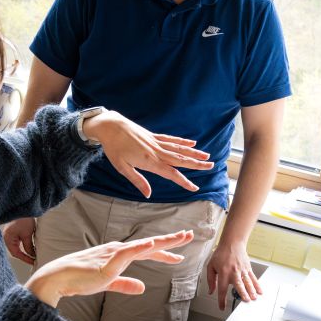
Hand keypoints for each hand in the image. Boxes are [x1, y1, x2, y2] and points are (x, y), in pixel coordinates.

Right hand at [2, 216, 36, 263]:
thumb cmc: (23, 219)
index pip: (16, 253)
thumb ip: (28, 246)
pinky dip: (25, 245)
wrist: (24, 208)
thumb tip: (32, 255)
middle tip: (34, 260)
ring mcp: (10, 235)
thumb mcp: (27, 234)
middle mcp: (7, 238)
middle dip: (25, 256)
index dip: (25, 258)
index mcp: (8, 239)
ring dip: (26, 251)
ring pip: (18, 247)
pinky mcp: (15, 232)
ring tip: (34, 255)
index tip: (33, 262)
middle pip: (16, 251)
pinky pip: (19, 242)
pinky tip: (32, 248)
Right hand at [26, 230, 194, 306]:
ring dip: (162, 242)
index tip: (179, 255)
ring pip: (143, 246)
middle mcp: (118, 250)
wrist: (57, 279)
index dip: (164, 252)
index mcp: (118, 255)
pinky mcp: (106, 263)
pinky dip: (140, 248)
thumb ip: (124, 284)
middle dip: (171, 241)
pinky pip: (127, 253)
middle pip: (149, 245)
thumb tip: (141, 287)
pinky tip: (152, 244)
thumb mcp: (107, 283)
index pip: (146, 251)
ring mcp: (112, 254)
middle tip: (190, 235)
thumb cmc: (79, 279)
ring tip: (180, 238)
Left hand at [85, 111, 212, 197]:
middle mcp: (156, 151)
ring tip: (207, 156)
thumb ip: (137, 180)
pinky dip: (182, 142)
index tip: (194, 188)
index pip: (171, 173)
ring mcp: (156, 142)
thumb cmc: (114, 148)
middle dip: (196, 164)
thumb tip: (148, 194)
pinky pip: (171, 139)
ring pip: (179, 149)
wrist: (110, 126)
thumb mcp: (122, 167)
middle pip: (180, 160)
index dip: (184, 181)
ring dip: (193, 153)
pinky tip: (192, 144)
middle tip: (211, 166)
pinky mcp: (153, 136)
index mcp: (149, 161)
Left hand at [206, 240, 261, 311]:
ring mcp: (242, 270)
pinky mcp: (248, 268)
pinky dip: (257, 285)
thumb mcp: (210, 266)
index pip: (221, 289)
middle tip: (246, 300)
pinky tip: (260, 291)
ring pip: (247, 282)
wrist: (232, 243)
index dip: (221, 300)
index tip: (222, 307)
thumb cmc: (221, 254)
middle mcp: (233, 272)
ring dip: (251, 290)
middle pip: (238, 285)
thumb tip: (211, 291)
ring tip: (254, 298)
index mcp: (223, 273)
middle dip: (243, 293)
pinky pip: (253, 277)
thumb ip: (210, 280)